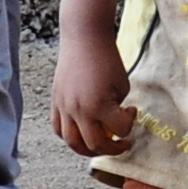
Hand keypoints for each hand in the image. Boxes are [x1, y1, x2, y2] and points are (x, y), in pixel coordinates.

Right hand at [51, 30, 135, 157]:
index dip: (130, 123)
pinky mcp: (56, 102)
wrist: (84, 38)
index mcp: (98, 106)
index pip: (119, 130)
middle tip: (121, 143)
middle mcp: (78, 111)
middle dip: (112, 149)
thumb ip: (117, 108)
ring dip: (87, 150)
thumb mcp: (122, 85)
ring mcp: (64, 107)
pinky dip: (69, 137)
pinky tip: (81, 133)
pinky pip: (58, 128)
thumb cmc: (107, 59)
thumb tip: (112, 124)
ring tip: (99, 146)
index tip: (131, 110)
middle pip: (94, 145)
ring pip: (72, 143)